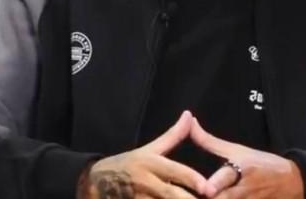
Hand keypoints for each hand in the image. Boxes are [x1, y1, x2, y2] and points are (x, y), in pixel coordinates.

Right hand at [79, 111, 212, 198]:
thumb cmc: (131, 163)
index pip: (174, 172)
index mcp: (150, 163)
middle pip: (170, 194)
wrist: (99, 182)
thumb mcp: (150, 148)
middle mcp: (145, 182)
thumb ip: (173, 135)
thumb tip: (189, 115)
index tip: (207, 187)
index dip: (191, 179)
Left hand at [190, 117, 304, 198]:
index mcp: (242, 168)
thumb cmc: (259, 163)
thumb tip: (189, 121)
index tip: (207, 190)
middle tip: (192, 196)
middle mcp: (244, 189)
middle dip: (211, 198)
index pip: (228, 177)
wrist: (291, 181)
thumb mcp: (236, 149)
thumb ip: (209, 141)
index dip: (217, 183)